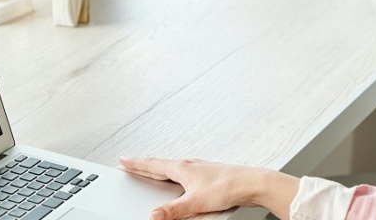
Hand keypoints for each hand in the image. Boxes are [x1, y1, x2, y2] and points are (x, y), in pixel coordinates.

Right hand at [118, 157, 298, 219]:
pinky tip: (179, 181)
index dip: (136, 164)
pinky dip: (174, 175)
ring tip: (150, 171)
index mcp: (182, 168)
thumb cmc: (228, 186)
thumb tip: (154, 215)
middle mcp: (189, 165)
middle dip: (144, 165)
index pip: (152, 165)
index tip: (123, 160)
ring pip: (172, 168)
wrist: (252, 183)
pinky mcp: (207, 176)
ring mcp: (199, 169)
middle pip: (160, 165)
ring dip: (159, 169)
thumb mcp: (196, 202)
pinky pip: (183, 173)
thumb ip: (173, 210)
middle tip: (130, 163)